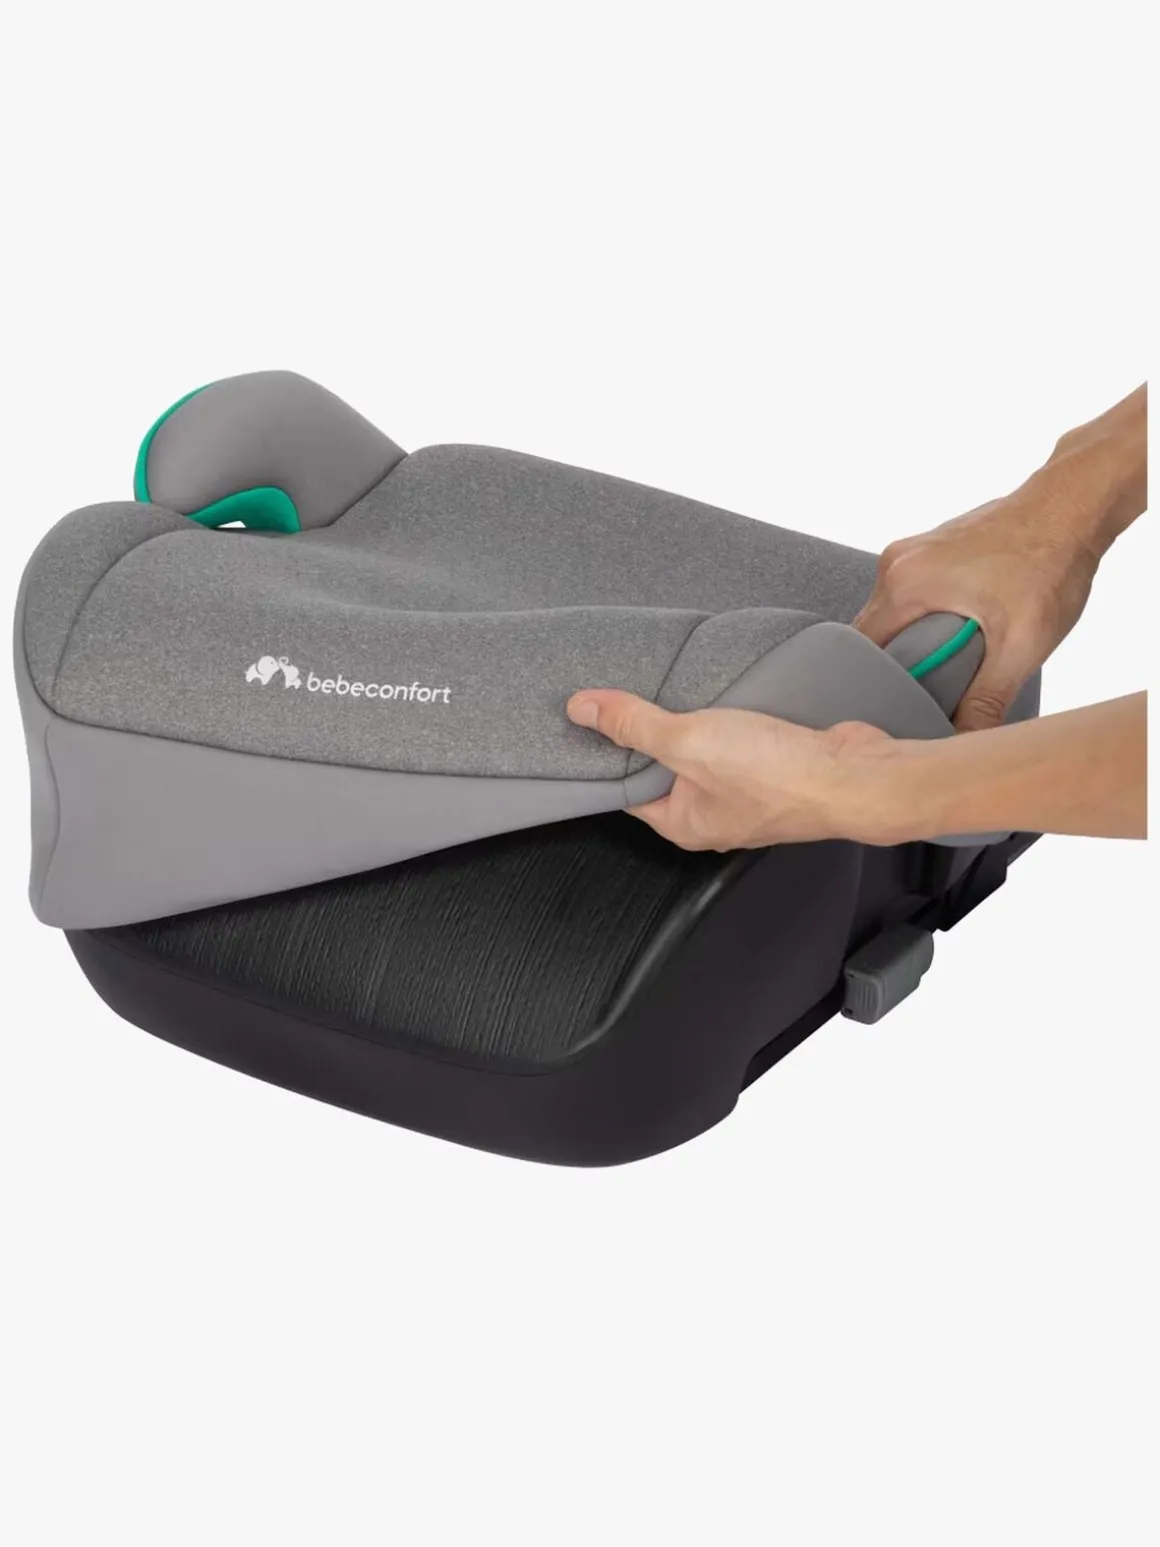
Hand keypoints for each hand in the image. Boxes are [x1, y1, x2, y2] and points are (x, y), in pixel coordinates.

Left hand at [566, 691, 891, 849]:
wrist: (855, 776)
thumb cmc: (779, 777)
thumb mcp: (688, 741)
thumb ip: (634, 725)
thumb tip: (582, 710)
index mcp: (683, 824)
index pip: (628, 789)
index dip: (609, 753)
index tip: (595, 719)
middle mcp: (714, 815)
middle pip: (667, 769)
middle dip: (654, 732)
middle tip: (636, 692)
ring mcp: (749, 794)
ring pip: (707, 752)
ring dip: (698, 722)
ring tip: (684, 687)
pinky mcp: (779, 769)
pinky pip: (742, 742)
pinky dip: (733, 718)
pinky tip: (730, 694)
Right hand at [853, 491, 1097, 729]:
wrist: (1074, 506)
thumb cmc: (1048, 562)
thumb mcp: (1021, 643)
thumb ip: (987, 698)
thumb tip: (965, 742)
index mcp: (905, 584)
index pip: (862, 650)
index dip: (873, 684)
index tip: (891, 709)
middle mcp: (898, 562)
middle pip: (874, 631)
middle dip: (895, 665)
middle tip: (921, 697)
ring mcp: (913, 549)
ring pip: (893, 611)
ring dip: (912, 641)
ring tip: (941, 668)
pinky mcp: (931, 546)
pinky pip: (911, 592)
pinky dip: (924, 617)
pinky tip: (954, 634)